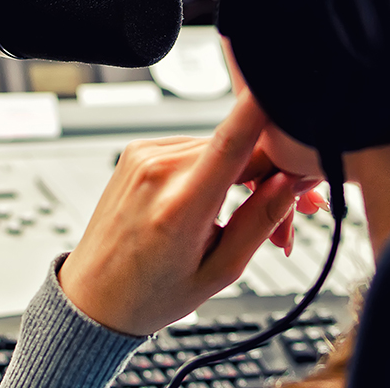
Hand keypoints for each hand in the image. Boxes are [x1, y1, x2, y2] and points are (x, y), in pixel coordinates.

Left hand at [58, 89, 321, 335]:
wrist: (95, 296)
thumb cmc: (151, 292)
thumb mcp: (220, 271)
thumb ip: (261, 220)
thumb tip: (294, 181)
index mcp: (179, 206)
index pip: (232, 141)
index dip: (265, 112)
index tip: (288, 94)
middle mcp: (158, 170)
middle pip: (241, 147)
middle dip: (273, 178)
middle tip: (287, 226)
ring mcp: (144, 155)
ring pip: (221, 147)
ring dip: (245, 176)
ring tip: (244, 222)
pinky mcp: (138, 150)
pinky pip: (195, 149)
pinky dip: (215, 171)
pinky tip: (216, 203)